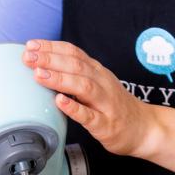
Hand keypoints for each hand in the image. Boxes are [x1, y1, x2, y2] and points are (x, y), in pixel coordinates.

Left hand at [22, 39, 156, 157]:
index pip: (74, 53)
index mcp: (97, 72)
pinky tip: (60, 102)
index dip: (52, 47)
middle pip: (76, 66)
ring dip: (60, 79)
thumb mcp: (97, 84)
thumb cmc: (115, 107)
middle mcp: (102, 83)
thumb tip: (44, 66)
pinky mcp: (106, 125)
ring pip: (83, 86)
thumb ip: (75, 75)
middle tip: (29, 58)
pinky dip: (74, 108)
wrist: (145, 128)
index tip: (31, 46)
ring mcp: (105, 104)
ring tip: (39, 75)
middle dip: (50, 60)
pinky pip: (89, 115)